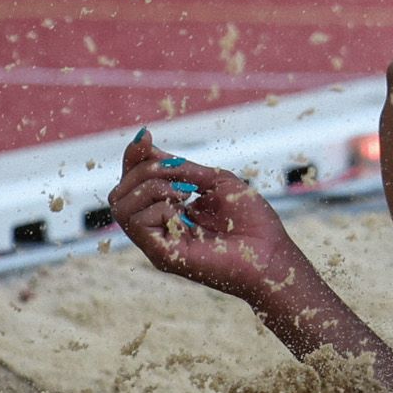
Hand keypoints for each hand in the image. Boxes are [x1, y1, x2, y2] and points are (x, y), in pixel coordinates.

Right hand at [108, 131, 306, 302]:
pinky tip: (185, 212)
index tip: (145, 136)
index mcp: (169, 212)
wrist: (272, 253)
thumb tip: (150, 148)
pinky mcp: (163, 256)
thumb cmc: (252, 222)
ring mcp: (158, 244)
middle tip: (175, 172)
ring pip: (122, 208)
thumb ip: (182, 169)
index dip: (134, 158)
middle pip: (120, 194)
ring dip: (150, 188)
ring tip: (184, 193)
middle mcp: (158, 229)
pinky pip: (138, 224)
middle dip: (141, 171)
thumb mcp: (217, 182)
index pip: (133, 184)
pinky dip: (159, 208)